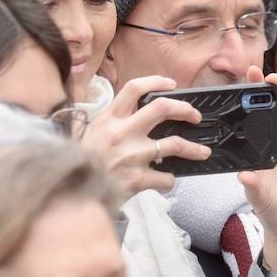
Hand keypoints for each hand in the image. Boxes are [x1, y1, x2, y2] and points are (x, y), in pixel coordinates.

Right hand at [81, 76, 211, 197]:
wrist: (73, 194)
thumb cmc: (87, 163)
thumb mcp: (94, 133)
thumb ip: (116, 121)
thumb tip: (144, 113)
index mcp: (109, 119)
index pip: (134, 88)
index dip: (156, 81)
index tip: (172, 84)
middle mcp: (121, 133)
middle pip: (162, 108)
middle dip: (185, 110)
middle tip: (195, 116)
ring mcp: (131, 156)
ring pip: (175, 144)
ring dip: (194, 149)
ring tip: (203, 152)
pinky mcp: (137, 179)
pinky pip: (166, 177)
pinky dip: (169, 179)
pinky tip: (165, 180)